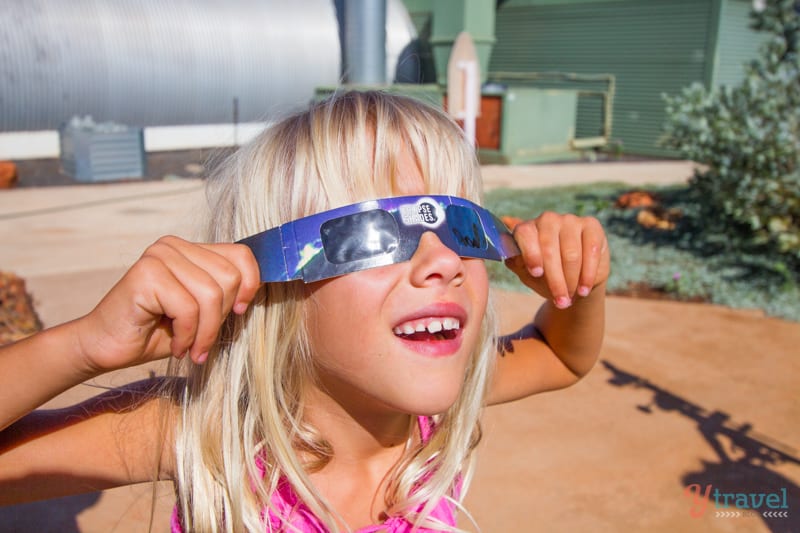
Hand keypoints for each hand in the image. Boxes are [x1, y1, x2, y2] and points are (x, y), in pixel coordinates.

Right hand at [75, 236, 260, 372]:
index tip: (238, 313)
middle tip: (203, 340)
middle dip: (221, 317)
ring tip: (190, 348)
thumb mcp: (203, 312)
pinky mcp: (146, 274)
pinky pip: (188, 308)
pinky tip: (176, 345)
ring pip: (211, 294)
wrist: (106, 348)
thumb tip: (262, 289)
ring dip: (205, 332)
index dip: (250, 286)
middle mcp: (174, 245)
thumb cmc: (157, 332)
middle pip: (230, 277)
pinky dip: (188, 335)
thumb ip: (226, 295)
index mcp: (191, 249)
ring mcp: (158, 256)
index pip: (242, 255)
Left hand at [504, 212, 609, 308]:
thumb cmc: (546, 275)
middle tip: (559, 301)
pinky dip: (588, 274)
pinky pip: (591, 250)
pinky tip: (584, 289)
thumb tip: (512, 259)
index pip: (525, 234)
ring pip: (571, 254)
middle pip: (549, 249)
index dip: (530, 254)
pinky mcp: (592, 225)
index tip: (536, 273)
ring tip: (570, 298)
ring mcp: (570, 220)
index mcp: (526, 228)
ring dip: (571, 280)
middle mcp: (547, 220)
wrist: (574, 278)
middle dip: (555, 280)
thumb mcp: (529, 274)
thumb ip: (519, 265)